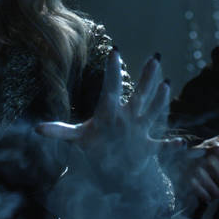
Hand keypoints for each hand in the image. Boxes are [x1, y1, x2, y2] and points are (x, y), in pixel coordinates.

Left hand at [36, 49, 181, 167]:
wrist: (114, 167)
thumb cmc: (96, 146)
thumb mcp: (79, 139)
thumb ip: (61, 132)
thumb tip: (37, 129)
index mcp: (110, 111)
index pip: (111, 87)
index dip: (113, 70)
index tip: (115, 50)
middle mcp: (128, 116)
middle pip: (138, 94)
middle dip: (147, 77)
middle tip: (155, 56)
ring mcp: (139, 130)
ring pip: (152, 112)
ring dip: (159, 101)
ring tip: (166, 84)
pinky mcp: (147, 148)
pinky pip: (161, 146)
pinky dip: (171, 146)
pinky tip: (181, 143)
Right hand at [186, 129, 218, 202]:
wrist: (180, 156)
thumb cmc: (205, 150)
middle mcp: (209, 161)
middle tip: (217, 176)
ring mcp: (198, 172)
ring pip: (218, 194)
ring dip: (215, 190)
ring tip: (210, 180)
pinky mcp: (190, 182)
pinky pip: (207, 197)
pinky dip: (206, 195)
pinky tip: (202, 185)